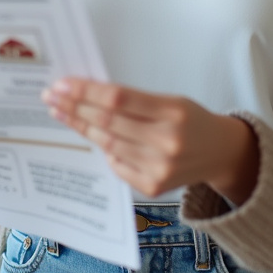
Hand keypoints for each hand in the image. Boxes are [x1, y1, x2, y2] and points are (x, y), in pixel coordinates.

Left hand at [42, 78, 258, 203]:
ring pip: (108, 144)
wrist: (221, 153)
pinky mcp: (154, 187)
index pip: (118, 98)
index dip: (86, 91)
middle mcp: (167, 141)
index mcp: (172, 110)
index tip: (62, 84)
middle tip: (51, 96)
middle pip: (108, 122)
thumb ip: (134, 100)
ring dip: (81, 126)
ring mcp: (160, 168)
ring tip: (61, 113)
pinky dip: (104, 150)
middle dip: (75, 107)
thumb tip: (88, 95)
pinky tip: (91, 136)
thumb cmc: (191, 120)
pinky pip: (117, 165)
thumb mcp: (171, 100)